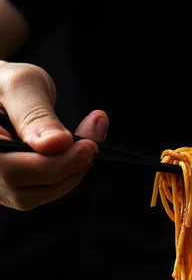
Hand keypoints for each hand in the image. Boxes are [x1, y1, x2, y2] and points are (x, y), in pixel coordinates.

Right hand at [0, 60, 108, 209]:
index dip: (53, 164)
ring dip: (70, 175)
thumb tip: (57, 144)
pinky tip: (77, 152)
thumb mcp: (21, 84)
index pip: (10, 170)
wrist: (2, 91)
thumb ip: (36, 115)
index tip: (89, 146)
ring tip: (90, 142)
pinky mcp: (9, 189)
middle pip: (23, 192)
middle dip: (68, 169)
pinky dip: (65, 175)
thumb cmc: (5, 81)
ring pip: (33, 198)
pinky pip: (39, 192)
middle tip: (95, 144)